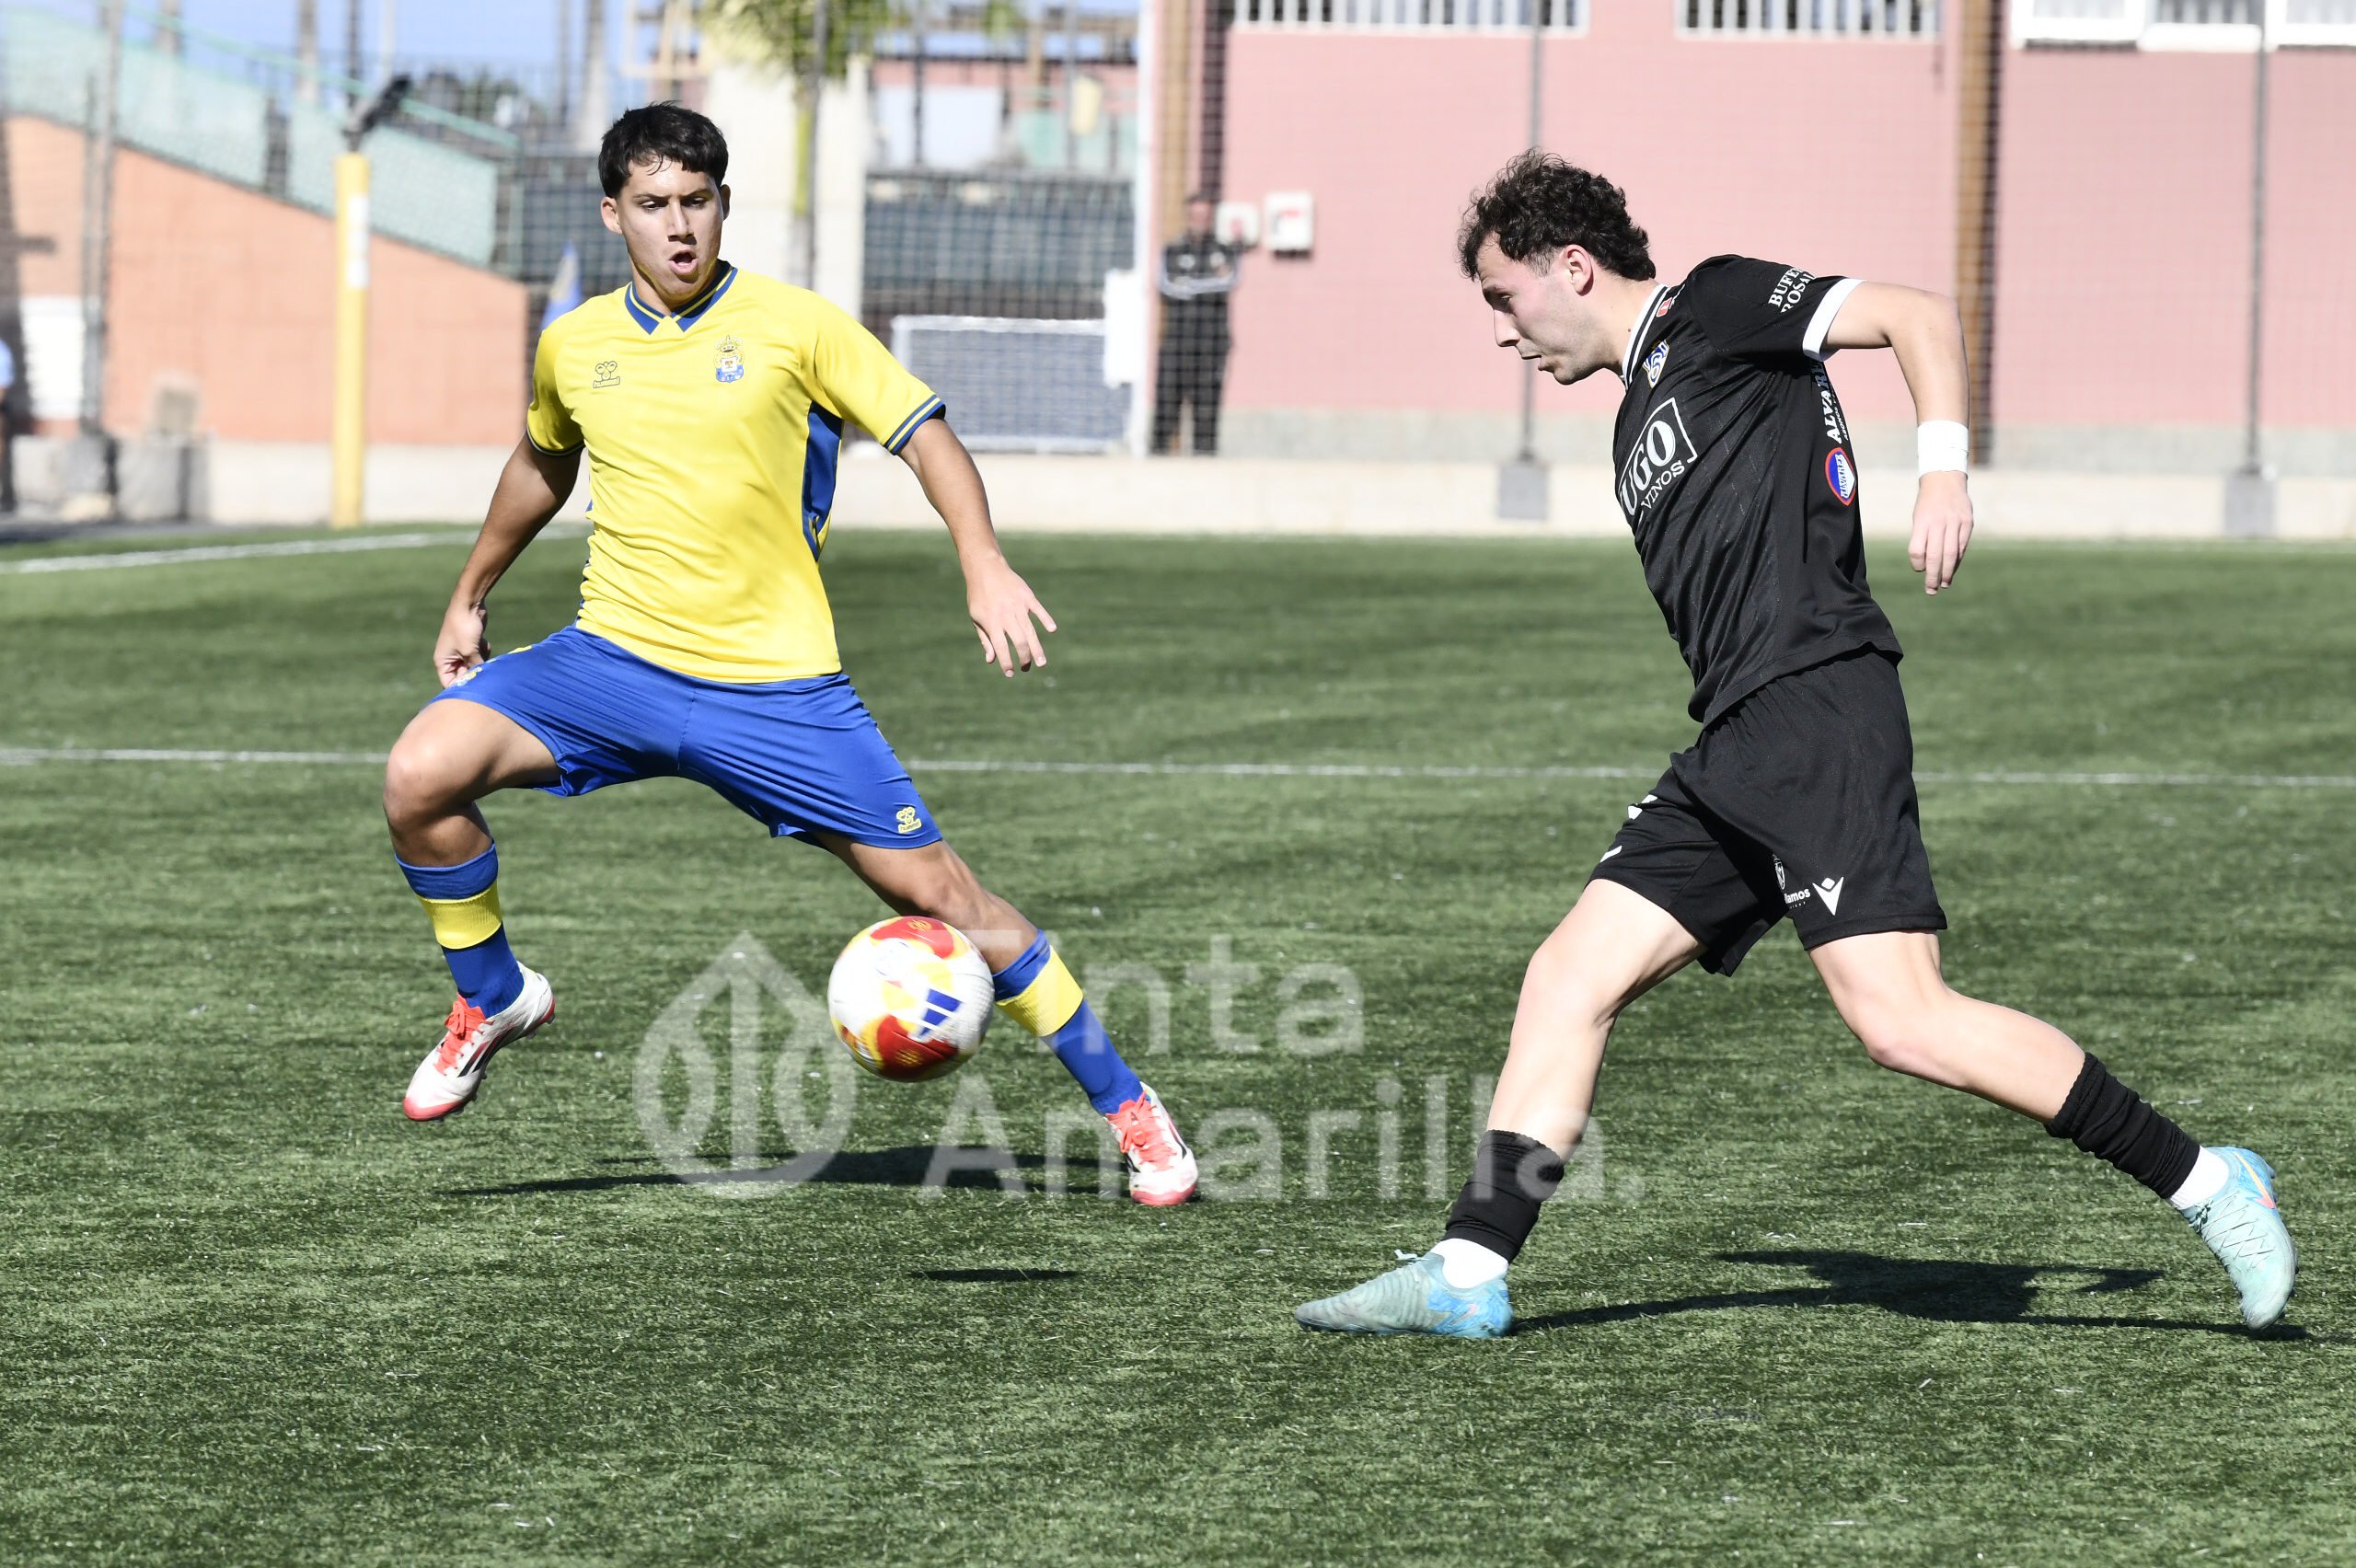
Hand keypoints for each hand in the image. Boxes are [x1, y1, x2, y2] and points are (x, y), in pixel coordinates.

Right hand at [435, 599, 489, 687]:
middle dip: (475, 671)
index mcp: (442, 661)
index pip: (449, 683)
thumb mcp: (470, 652)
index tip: (475, 686)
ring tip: (480, 647)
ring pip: (474, 665)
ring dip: (481, 659)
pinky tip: (483, 641)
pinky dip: (483, 650)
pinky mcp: (472, 644)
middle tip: (484, 667)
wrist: (469, 605)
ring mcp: (461, 651)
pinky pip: (480, 655)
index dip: (461, 687)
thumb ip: (476, 668)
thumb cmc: (464, 629)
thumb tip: (484, 681)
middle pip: (464, 675)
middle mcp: (450, 658)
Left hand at [965, 557, 1056, 675]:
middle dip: (1024, 657)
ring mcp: (1018, 605)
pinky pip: (1038, 610)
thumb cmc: (979, 596)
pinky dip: (1046, 619)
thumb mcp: (976, 618)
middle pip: (1019, 641)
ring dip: (1036, 648)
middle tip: (1027, 667)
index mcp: (992, 622)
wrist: (985, 569)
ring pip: (1030, 630)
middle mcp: (1006, 615)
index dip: (1005, 662)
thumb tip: (991, 660)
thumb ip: (985, 639)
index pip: (1001, 647)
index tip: (1010, 673)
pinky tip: (1052, 629)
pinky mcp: (1027, 596)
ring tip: (1042, 663)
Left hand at [1909, 471, 1972, 594]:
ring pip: (1951, 553)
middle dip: (1933, 576)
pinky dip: (1957, 559)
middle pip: (1936, 556)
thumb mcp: (1918, 517)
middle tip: (1931, 590)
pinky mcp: (1967, 522)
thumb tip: (1926, 565)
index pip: (1917, 550)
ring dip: (1948, 572)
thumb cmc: (1927, 504)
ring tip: (1944, 584)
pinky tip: (1953, 568)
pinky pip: (1962, 546)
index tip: (1919, 569)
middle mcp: (1939, 523)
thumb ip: (1922, 539)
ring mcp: (1955, 522)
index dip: (1917, 564)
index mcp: (1922, 522)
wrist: (1945, 479)